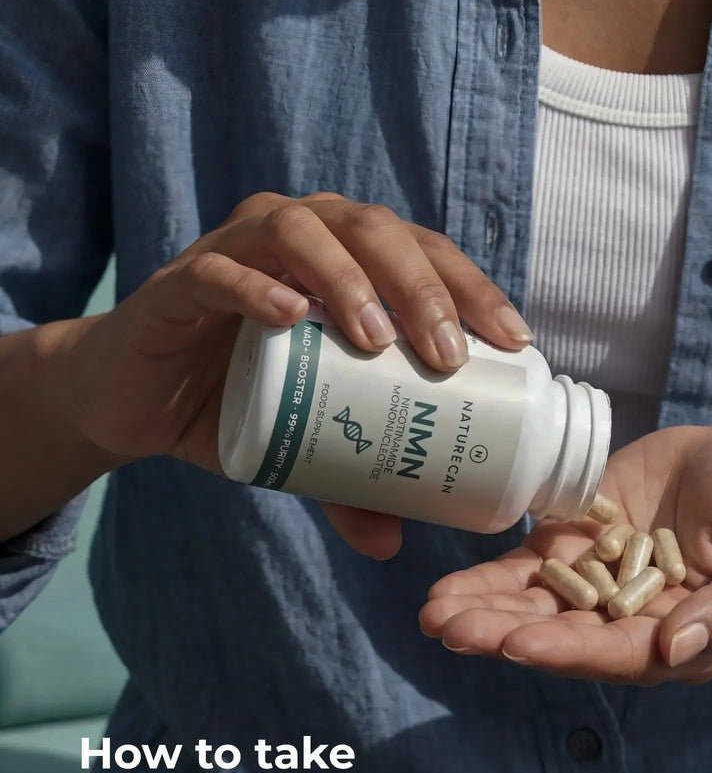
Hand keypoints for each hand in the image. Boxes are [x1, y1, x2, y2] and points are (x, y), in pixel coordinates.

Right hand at [59, 192, 530, 554]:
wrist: (135, 401)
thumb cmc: (235, 402)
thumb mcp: (301, 442)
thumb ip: (346, 479)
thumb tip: (394, 543)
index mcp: (346, 259)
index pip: (424, 252)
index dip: (472, 287)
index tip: (514, 342)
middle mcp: (299, 236)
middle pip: (374, 229)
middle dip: (421, 286)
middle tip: (446, 354)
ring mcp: (235, 250)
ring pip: (301, 230)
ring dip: (348, 278)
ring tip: (377, 340)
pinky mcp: (178, 282)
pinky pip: (217, 270)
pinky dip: (256, 287)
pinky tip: (291, 317)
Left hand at [420, 425, 711, 683]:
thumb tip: (676, 651)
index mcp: (684, 636)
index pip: (620, 653)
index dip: (569, 651)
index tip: (518, 645)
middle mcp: (634, 620)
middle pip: (564, 636)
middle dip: (505, 635)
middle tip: (450, 628)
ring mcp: (602, 581)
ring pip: (538, 606)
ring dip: (486, 611)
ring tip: (434, 612)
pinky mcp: (580, 545)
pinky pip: (531, 568)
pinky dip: (492, 579)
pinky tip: (449, 588)